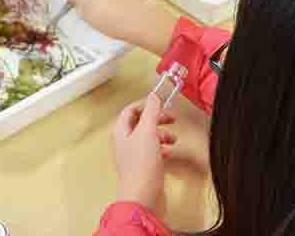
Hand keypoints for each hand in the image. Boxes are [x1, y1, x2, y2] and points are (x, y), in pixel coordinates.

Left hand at [111, 93, 176, 218]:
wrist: (143, 197)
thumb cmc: (141, 166)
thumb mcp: (147, 132)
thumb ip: (151, 112)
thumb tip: (153, 96)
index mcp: (121, 132)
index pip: (130, 110)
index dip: (145, 104)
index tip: (159, 102)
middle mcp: (125, 143)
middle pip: (140, 123)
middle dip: (157, 119)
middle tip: (171, 118)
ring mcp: (133, 156)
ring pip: (148, 138)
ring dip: (162, 135)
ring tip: (173, 138)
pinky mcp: (143, 168)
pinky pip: (153, 153)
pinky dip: (162, 149)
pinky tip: (169, 152)